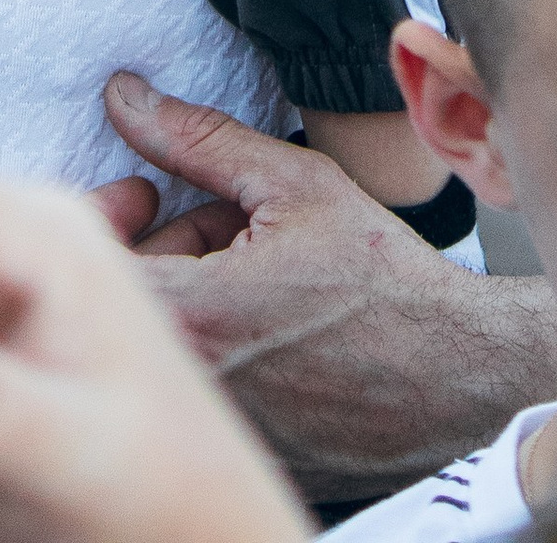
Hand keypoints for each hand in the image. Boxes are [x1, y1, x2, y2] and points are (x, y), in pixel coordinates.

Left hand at [101, 76, 556, 506]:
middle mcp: (195, 388)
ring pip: (165, 350)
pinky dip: (217, 348)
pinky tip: (262, 324)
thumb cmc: (386, 282)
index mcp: (193, 318)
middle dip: (157, 250)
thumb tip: (125, 98)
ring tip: (249, 268)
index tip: (142, 193)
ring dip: (188, 298)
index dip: (105, 216)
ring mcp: (220, 432)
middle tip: (208, 220)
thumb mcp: (292, 183)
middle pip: (127, 309)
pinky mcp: (246, 457)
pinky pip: (203, 393)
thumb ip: (195, 139)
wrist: (462, 376)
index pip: (94, 265)